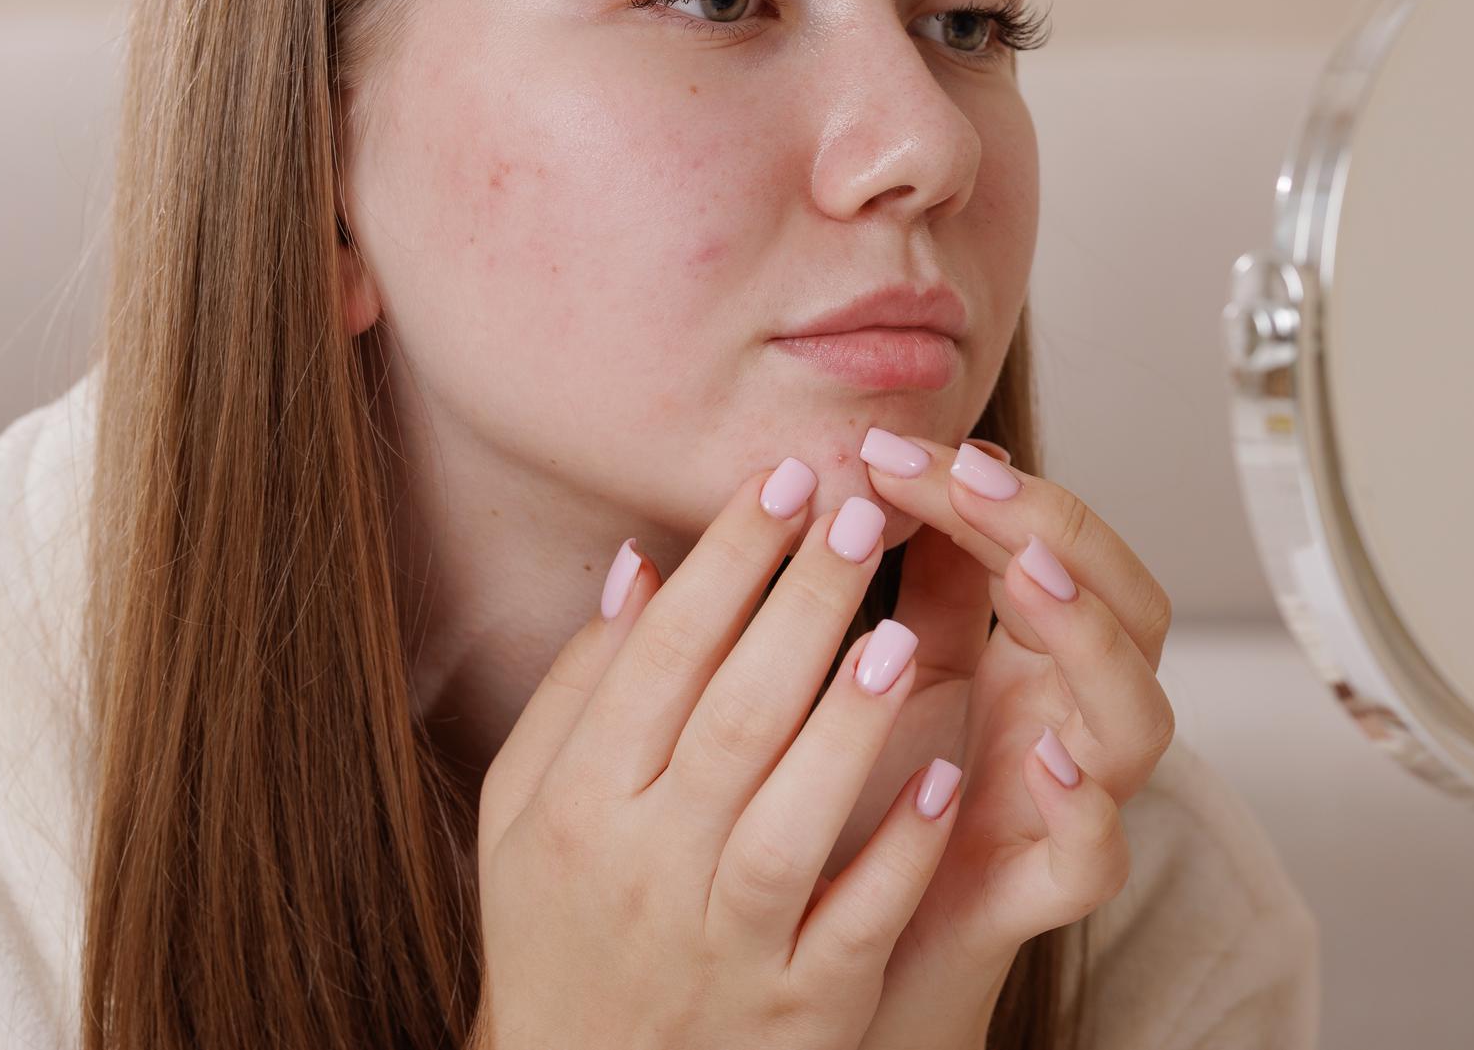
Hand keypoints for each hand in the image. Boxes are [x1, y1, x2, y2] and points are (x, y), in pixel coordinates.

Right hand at [472, 458, 967, 1049]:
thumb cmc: (563, 927)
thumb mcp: (526, 808)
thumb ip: (584, 687)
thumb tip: (645, 560)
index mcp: (575, 807)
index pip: (659, 656)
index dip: (728, 559)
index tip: (784, 477)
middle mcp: (644, 870)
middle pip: (734, 717)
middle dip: (803, 606)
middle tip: (860, 511)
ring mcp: (725, 944)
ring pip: (794, 818)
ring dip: (852, 723)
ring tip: (903, 634)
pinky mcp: (797, 1010)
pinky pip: (857, 924)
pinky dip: (901, 854)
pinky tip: (948, 780)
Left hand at [846, 428, 1176, 1048]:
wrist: (865, 938)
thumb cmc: (897, 793)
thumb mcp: (900, 661)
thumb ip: (927, 574)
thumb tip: (930, 458)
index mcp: (1046, 654)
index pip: (1059, 546)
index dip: (998, 488)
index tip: (896, 448)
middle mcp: (1078, 717)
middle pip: (1130, 609)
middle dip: (1060, 532)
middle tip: (974, 481)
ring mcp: (1076, 801)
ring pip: (1138, 717)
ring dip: (1091, 637)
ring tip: (1030, 576)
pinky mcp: (1048, 889)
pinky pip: (1098, 852)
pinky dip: (1084, 802)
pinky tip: (1043, 753)